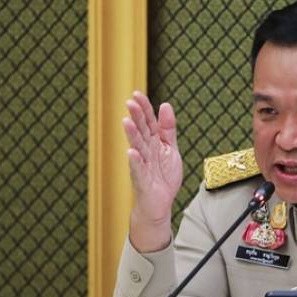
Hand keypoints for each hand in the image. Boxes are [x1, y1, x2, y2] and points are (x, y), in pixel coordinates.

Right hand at [123, 91, 182, 251]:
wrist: (160, 203)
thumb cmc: (164, 175)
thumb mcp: (170, 149)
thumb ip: (168, 129)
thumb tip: (165, 105)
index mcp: (154, 142)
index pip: (149, 122)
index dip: (144, 109)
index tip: (137, 94)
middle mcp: (146, 151)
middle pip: (141, 131)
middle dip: (137, 117)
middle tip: (129, 102)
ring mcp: (142, 165)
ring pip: (137, 147)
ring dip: (132, 135)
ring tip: (127, 122)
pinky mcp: (142, 180)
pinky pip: (138, 170)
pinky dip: (134, 161)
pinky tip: (131, 152)